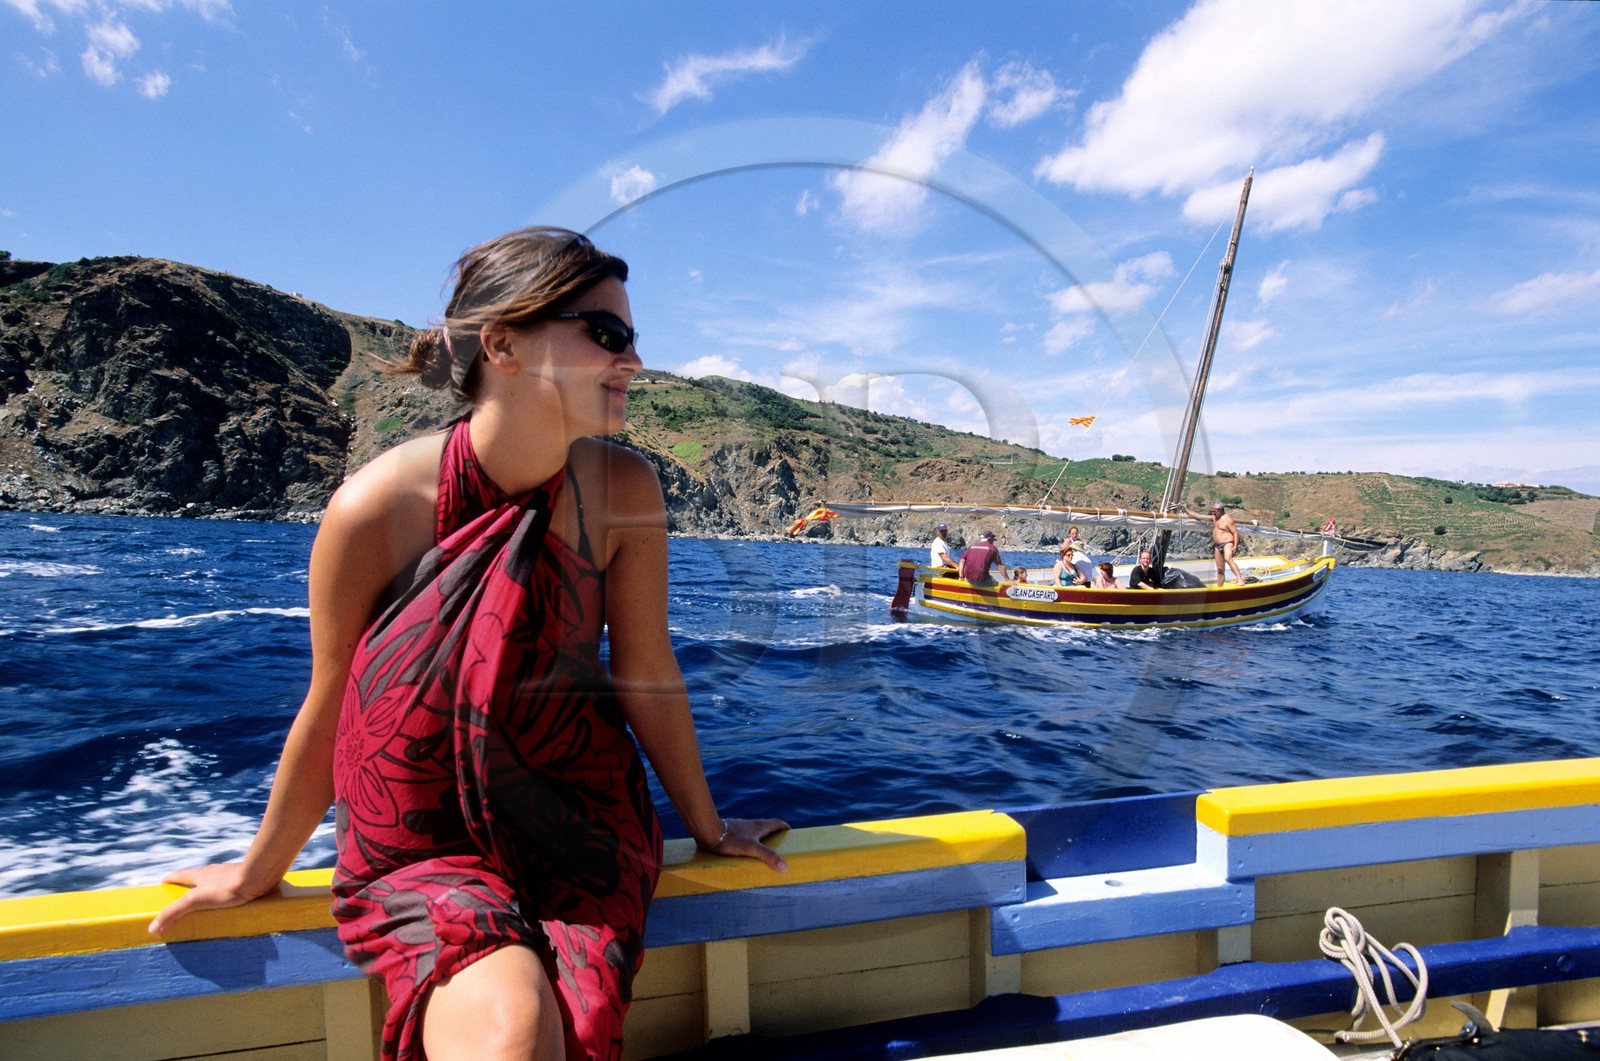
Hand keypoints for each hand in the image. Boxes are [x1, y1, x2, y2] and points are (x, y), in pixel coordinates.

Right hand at [147, 862, 280, 935]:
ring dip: (213, 888)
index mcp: (202, 874)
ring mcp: (232, 874)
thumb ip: (174, 913)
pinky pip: (236, 886)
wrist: (259, 877)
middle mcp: (216, 871)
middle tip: (187, 893)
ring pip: (219, 880)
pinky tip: (235, 902)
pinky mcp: (247, 880)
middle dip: (192, 884)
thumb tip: (152, 927)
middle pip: (200, 876)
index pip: (182, 874)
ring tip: (211, 901)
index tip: (165, 882)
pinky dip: (231, 893)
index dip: (172, 878)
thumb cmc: (227, 887)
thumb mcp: (195, 900)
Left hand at [698, 817, 790, 871]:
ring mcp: (740, 827)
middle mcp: (751, 824)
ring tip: (761, 851)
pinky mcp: (731, 832)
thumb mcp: (751, 849)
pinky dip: (748, 841)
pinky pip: (743, 835)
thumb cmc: (730, 839)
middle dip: (773, 834)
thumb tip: (785, 866)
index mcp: (759, 826)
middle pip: (766, 827)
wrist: (708, 831)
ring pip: (754, 831)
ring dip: (760, 838)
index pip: (776, 823)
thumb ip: (768, 856)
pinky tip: (743, 851)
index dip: (784, 827)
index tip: (789, 832)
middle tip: (777, 845)